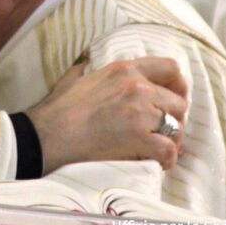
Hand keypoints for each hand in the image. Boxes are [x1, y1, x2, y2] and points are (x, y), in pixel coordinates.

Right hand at [27, 56, 188, 173]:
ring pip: (177, 127)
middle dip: (175, 119)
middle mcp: (137, 87)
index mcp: (124, 69)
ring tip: (161, 149)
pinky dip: (168, 159)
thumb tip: (87, 61)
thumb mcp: (75, 76)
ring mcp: (139, 113)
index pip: (170, 68)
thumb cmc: (58, 110)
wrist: (47, 136)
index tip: (173, 98)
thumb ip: (89, 67)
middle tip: (165, 131)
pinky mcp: (139, 139)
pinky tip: (158, 162)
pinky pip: (169, 150)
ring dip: (172, 140)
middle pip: (178, 102)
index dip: (178, 86)